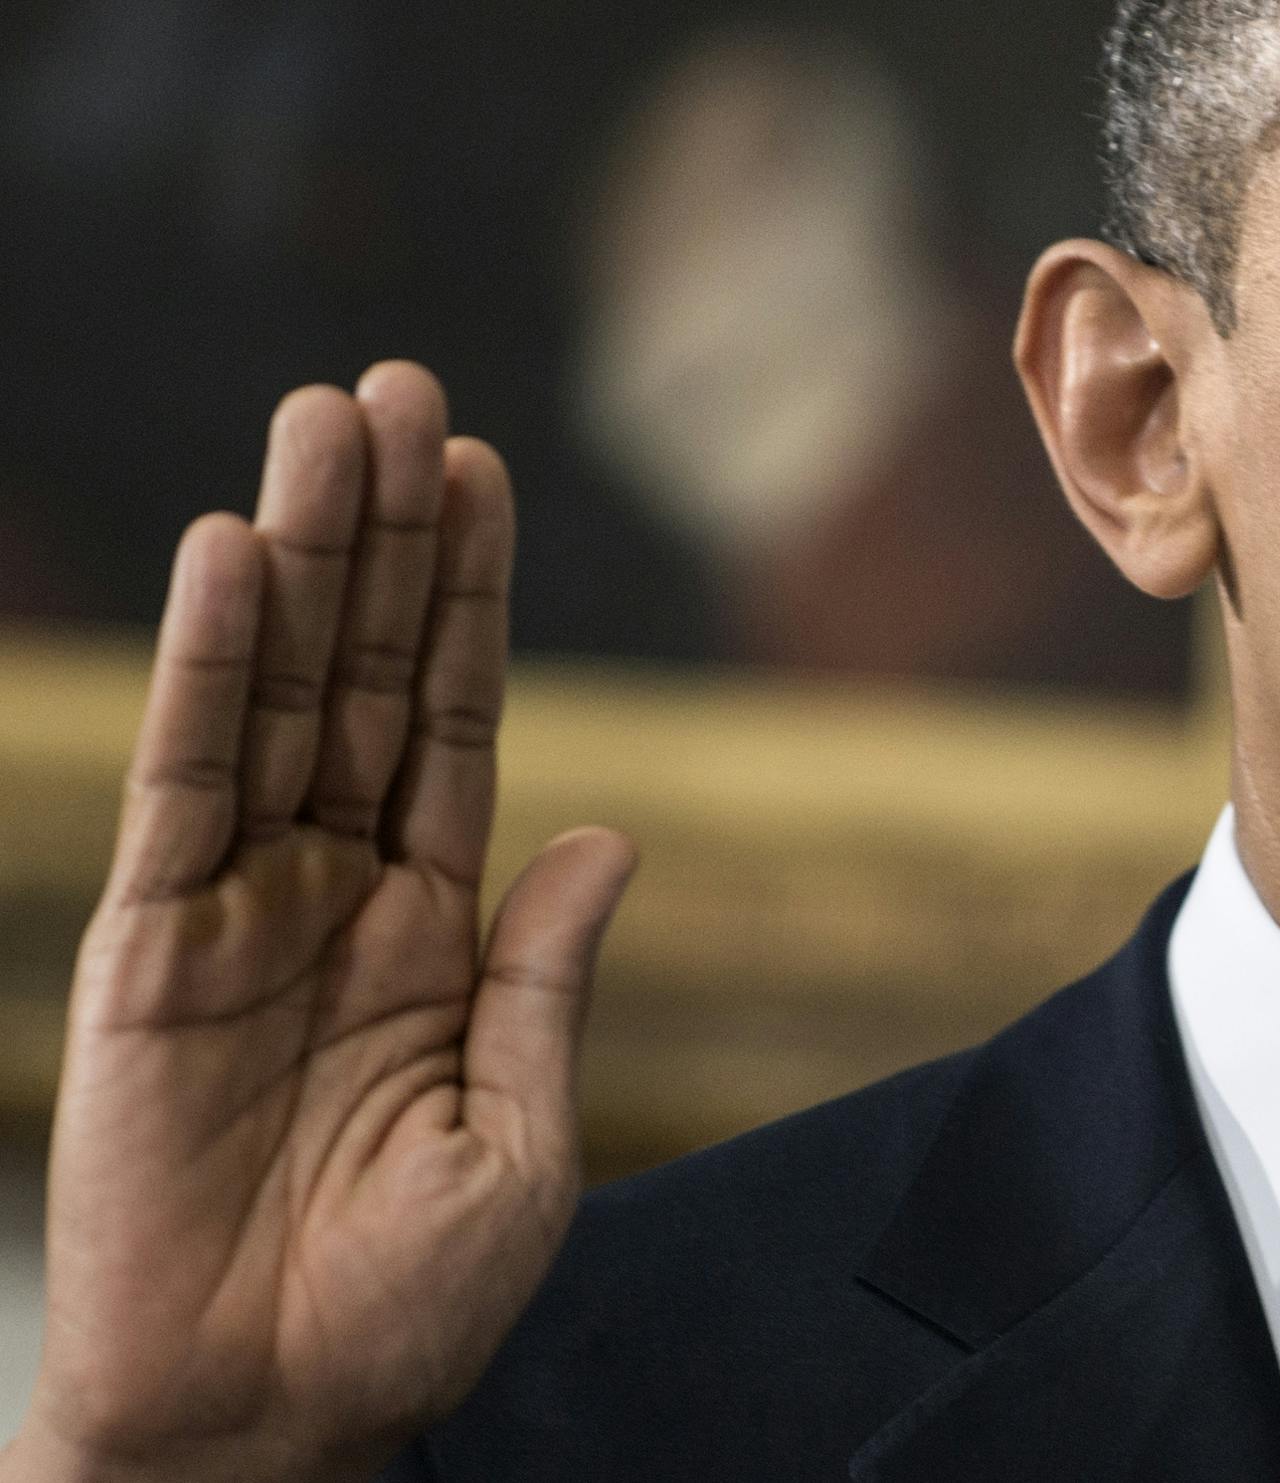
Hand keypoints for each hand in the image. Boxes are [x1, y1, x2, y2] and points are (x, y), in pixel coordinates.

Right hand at [6, 364, 635, 1482]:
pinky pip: (186, 787)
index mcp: (438, 926)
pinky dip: (209, 671)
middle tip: (396, 386)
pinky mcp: (152, 951)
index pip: (453, 723)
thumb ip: (543, 979)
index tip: (479, 471)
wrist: (268, 1418)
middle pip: (365, 674)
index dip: (467, 599)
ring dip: (306, 557)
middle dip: (386, 535)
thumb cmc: (404, 1304)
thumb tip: (606, 837)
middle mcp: (342, 891)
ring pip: (280, 698)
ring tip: (327, 420)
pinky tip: (235, 559)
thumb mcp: (518, 1138)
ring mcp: (243, 909)